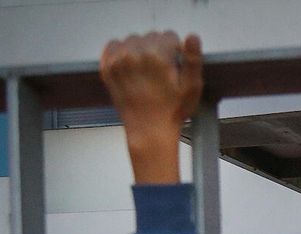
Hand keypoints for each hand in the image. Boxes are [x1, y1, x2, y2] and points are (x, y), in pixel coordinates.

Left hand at [99, 31, 202, 183]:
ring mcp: (117, 60)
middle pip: (151, 36)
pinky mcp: (107, 67)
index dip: (176, 51)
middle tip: (161, 71)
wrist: (148, 131)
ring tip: (146, 70)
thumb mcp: (192, 87)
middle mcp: (134, 53)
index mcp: (157, 55)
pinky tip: (130, 65)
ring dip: (141, 50)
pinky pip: (114, 45)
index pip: (169, 36)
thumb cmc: (173, 110)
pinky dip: (122, 51)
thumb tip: (192, 36)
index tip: (175, 66)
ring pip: (133, 40)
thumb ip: (193, 59)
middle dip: (158, 49)